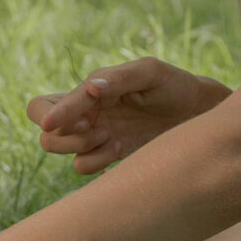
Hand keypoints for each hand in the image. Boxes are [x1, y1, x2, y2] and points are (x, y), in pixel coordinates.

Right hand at [25, 56, 227, 173]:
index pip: (43, 106)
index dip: (52, 117)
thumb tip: (89, 89)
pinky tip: (118, 150)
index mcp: (88, 90)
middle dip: (64, 138)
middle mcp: (85, 114)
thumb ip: (118, 79)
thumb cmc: (172, 85)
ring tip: (110, 139)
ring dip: (80, 149)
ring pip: (60, 151)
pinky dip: (95, 162)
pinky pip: (83, 167)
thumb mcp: (149, 73)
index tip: (76, 124)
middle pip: (45, 134)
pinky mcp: (109, 155)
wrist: (197, 113)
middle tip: (94, 130)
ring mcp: (95, 136)